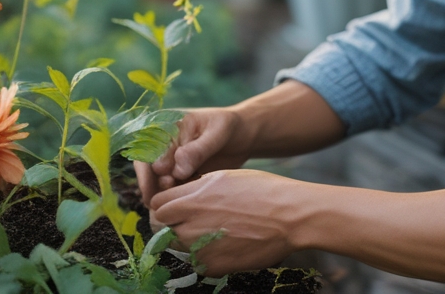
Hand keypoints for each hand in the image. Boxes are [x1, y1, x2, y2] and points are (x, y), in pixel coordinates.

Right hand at [136, 108, 250, 205]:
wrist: (244, 136)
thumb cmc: (230, 127)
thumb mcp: (217, 132)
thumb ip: (197, 150)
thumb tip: (176, 168)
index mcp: (166, 127)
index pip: (147, 150)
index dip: (151, 168)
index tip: (166, 180)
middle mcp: (164, 146)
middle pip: (147, 171)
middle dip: (154, 187)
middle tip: (169, 198)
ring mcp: (172, 163)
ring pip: (157, 184)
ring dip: (164, 196)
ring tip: (179, 204)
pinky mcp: (181, 178)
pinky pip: (171, 191)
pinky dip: (175, 200)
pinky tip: (186, 205)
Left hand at [149, 169, 306, 275]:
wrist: (288, 217)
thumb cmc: (260, 190)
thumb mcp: (224, 176)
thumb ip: (196, 188)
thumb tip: (180, 196)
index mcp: (193, 197)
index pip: (157, 205)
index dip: (163, 204)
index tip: (173, 204)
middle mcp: (192, 224)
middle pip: (160, 227)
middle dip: (167, 222)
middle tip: (184, 218)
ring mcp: (201, 249)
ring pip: (175, 245)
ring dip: (183, 238)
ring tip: (206, 229)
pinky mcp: (212, 267)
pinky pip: (195, 261)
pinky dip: (201, 254)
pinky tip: (221, 243)